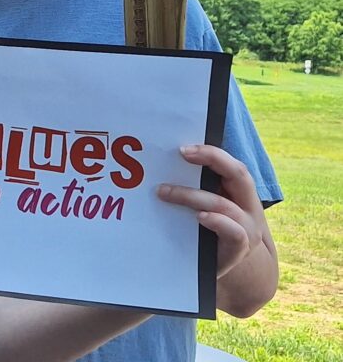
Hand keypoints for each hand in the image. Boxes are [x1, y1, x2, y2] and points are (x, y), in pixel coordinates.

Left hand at [157, 144, 268, 277]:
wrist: (222, 264)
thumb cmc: (208, 227)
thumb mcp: (206, 202)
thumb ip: (196, 184)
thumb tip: (166, 161)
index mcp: (240, 192)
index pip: (233, 165)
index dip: (212, 153)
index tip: (183, 149)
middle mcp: (248, 208)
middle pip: (240, 175)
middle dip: (212, 158)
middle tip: (181, 153)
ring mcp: (247, 229)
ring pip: (224, 204)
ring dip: (191, 195)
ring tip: (164, 192)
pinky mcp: (239, 250)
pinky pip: (234, 233)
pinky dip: (216, 221)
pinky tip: (199, 217)